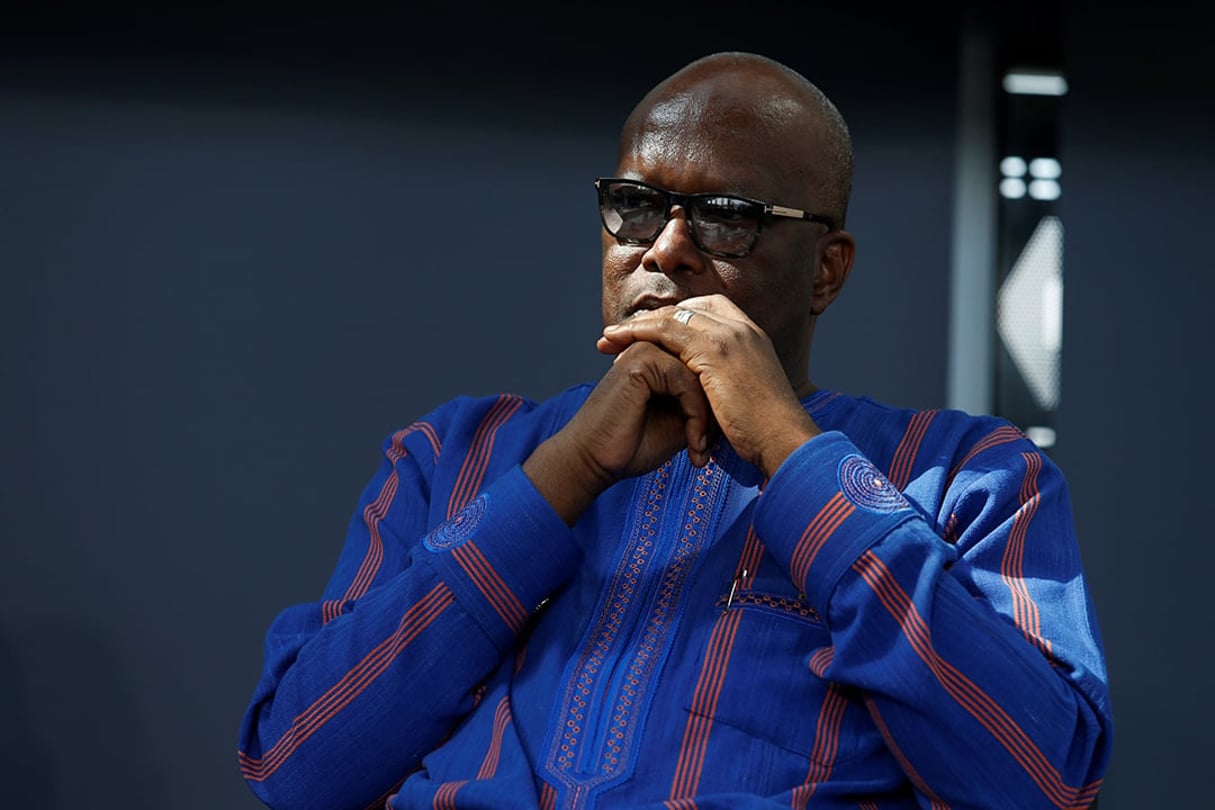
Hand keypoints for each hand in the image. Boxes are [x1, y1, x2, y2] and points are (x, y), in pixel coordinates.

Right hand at [523, 341, 713, 524]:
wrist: (597, 460)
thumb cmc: (634, 445)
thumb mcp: (680, 422)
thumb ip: (701, 401)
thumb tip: (731, 402)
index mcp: (662, 357)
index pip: (707, 367)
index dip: (715, 405)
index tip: (712, 442)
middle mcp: (655, 348)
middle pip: (707, 369)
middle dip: (713, 412)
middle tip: (709, 449)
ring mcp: (647, 350)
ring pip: (701, 375)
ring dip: (706, 417)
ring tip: (701, 450)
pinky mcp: (640, 361)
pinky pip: (686, 381)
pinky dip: (696, 415)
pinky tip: (694, 444)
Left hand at [597, 294, 819, 477]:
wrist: (784, 440)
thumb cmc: (766, 431)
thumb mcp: (748, 395)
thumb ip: (729, 380)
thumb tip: (707, 390)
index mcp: (752, 336)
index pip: (707, 309)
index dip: (675, 319)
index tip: (651, 335)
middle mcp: (742, 328)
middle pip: (687, 309)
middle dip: (651, 320)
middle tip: (619, 335)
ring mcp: (730, 335)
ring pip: (673, 318)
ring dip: (637, 327)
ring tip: (608, 340)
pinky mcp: (715, 351)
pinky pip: (668, 332)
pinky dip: (641, 334)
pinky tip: (621, 345)